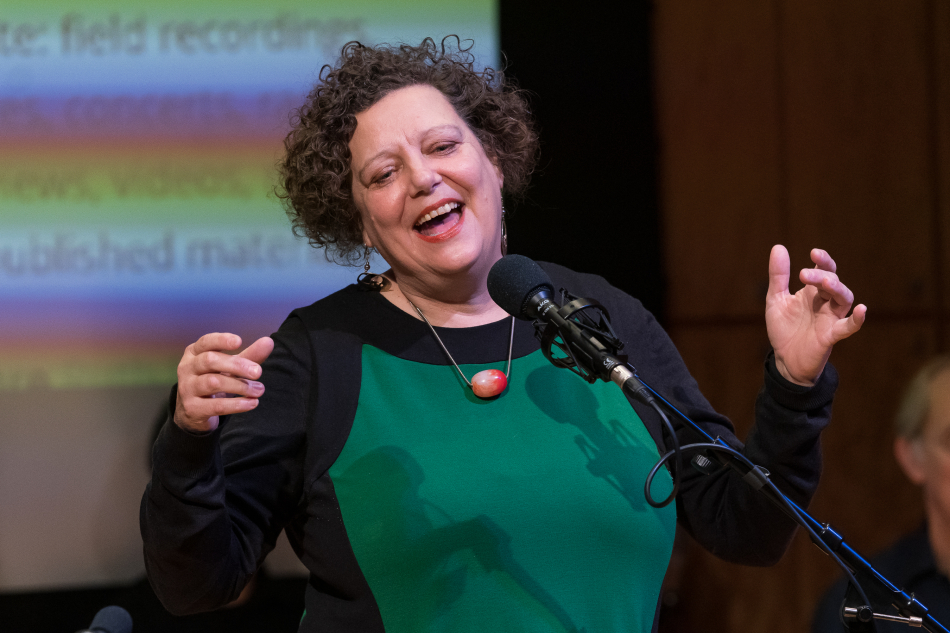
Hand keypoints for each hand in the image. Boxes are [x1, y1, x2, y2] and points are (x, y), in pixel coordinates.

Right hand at [174, 333, 274, 432]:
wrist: (193, 411)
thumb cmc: (214, 380)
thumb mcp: (230, 367)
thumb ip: (248, 355)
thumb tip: (269, 342)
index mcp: (194, 353)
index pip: (205, 342)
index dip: (221, 340)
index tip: (240, 342)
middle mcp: (187, 368)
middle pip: (210, 360)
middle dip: (237, 365)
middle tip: (258, 372)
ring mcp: (187, 389)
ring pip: (213, 383)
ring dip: (240, 386)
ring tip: (259, 390)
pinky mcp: (192, 409)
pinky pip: (216, 406)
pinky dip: (236, 404)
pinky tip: (252, 403)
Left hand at [765, 245, 865, 385]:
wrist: (784, 359)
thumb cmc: (784, 328)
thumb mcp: (776, 299)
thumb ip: (779, 276)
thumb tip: (778, 246)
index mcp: (812, 292)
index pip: (824, 270)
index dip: (823, 260)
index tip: (814, 253)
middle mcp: (825, 302)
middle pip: (832, 283)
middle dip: (820, 276)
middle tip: (802, 275)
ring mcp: (830, 318)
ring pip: (844, 299)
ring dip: (837, 288)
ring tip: (826, 282)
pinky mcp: (831, 336)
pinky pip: (849, 327)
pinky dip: (857, 319)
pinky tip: (861, 309)